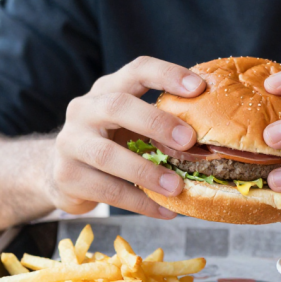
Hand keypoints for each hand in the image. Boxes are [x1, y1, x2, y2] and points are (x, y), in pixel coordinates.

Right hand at [46, 56, 204, 218]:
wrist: (62, 172)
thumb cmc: (112, 143)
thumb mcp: (132, 124)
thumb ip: (163, 121)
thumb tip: (218, 134)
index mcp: (108, 89)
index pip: (137, 70)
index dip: (167, 75)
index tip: (199, 88)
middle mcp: (85, 109)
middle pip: (117, 106)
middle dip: (156, 122)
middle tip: (188, 141)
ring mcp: (71, 142)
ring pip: (106, 154)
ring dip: (146, 171)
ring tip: (177, 187)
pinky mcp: (67, 176)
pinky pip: (106, 190)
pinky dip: (140, 202)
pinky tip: (165, 211)